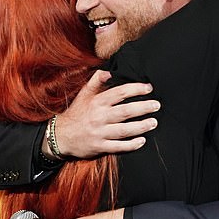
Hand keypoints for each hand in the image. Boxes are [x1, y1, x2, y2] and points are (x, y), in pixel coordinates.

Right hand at [44, 70, 159, 158]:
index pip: (120, 93)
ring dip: (141, 126)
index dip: (136, 89)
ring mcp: (100, 133)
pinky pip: (118, 146)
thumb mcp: (84, 94)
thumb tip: (109, 72)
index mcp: (97, 102)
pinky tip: (142, 141)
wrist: (61, 135)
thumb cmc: (77, 113)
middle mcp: (99, 117)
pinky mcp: (100, 147)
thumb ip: (96, 81)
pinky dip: (131, 144)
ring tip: (154, 122)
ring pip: (124, 130)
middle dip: (143, 108)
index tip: (149, 88)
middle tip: (156, 105)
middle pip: (125, 111)